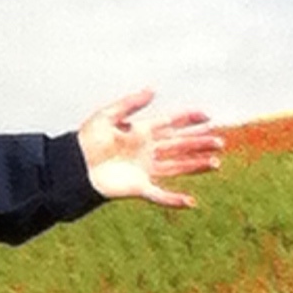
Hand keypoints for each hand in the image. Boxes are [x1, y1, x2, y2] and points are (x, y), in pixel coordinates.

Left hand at [77, 91, 222, 208]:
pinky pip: (160, 195)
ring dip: (196, 165)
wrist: (72, 167)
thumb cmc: (85, 141)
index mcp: (140, 132)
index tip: (208, 115)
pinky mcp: (138, 187)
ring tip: (215, 163)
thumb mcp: (107, 116)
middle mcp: (146, 150)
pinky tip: (191, 203)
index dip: (189, 119)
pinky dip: (174, 200)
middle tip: (220, 141)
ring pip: (176, 166)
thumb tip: (154, 90)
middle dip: (199, 143)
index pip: (171, 123)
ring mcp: (143, 169)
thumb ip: (130, 104)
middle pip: (179, 145)